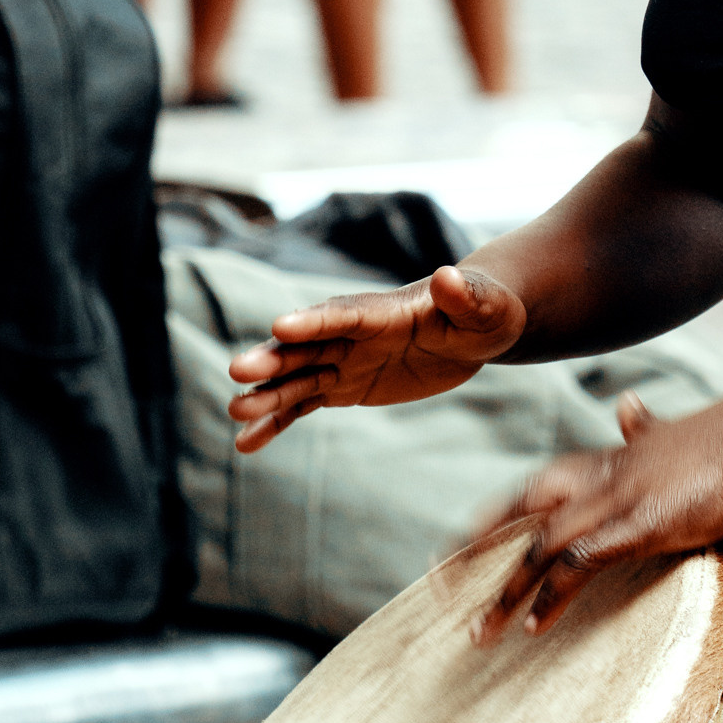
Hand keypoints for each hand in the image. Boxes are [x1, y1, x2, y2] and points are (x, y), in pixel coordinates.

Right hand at [225, 267, 526, 452]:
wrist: (475, 330)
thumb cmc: (487, 311)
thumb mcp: (486, 307)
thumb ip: (465, 297)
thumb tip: (448, 276)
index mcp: (384, 311)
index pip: (345, 314)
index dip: (315, 321)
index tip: (280, 327)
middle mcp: (353, 334)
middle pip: (307, 346)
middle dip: (275, 358)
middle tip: (238, 372)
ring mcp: (344, 360)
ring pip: (298, 378)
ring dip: (267, 394)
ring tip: (235, 413)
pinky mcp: (344, 386)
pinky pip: (304, 405)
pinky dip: (275, 423)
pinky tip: (246, 445)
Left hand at [470, 390, 722, 643]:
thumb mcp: (669, 434)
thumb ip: (641, 427)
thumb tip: (627, 406)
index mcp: (600, 462)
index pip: (527, 490)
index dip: (489, 520)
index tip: (454, 552)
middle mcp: (596, 478)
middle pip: (516, 510)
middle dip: (474, 547)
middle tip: (437, 584)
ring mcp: (616, 500)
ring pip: (541, 547)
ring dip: (507, 592)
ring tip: (481, 633)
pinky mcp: (640, 524)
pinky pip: (581, 564)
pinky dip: (553, 595)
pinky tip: (536, 625)